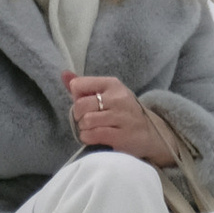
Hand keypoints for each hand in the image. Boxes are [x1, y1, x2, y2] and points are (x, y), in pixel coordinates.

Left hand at [64, 73, 178, 165]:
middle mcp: (118, 98)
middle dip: (78, 116)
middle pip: (80, 105)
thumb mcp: (108, 94)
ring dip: (83, 128)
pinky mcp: (121, 136)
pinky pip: (92, 135)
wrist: (150, 135)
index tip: (85, 104)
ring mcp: (121, 117)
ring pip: (86, 121)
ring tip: (92, 129)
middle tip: (86, 120)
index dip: (76, 97)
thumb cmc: (122, 113)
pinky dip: (87, 138)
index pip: (79, 84)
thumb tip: (63, 74)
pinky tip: (94, 137)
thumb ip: (84, 85)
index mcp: (112, 84)